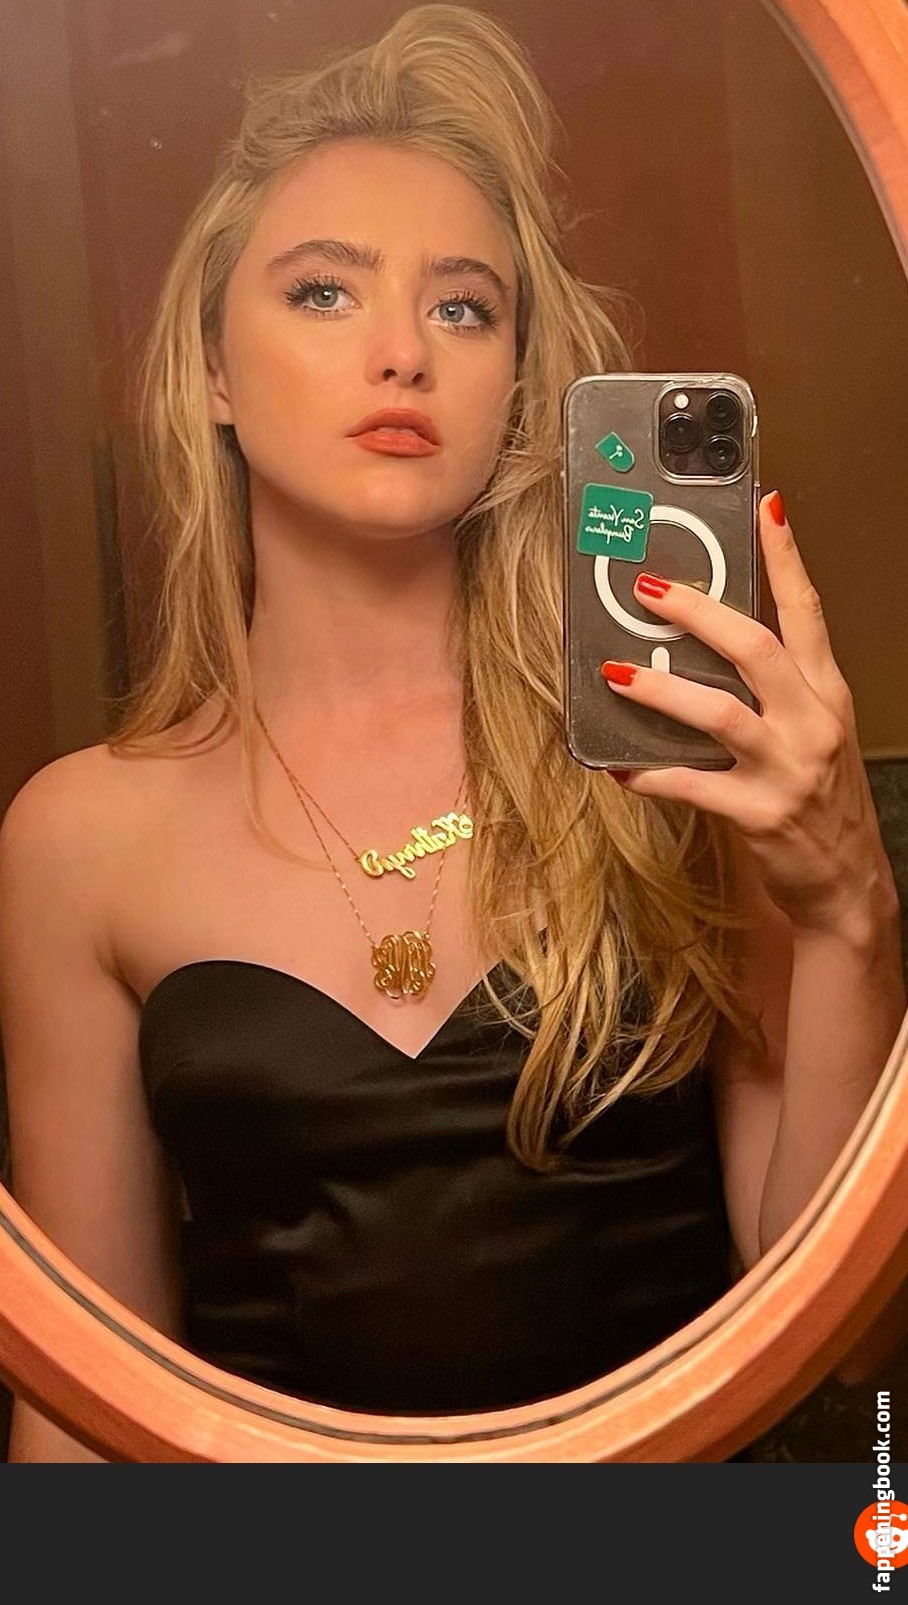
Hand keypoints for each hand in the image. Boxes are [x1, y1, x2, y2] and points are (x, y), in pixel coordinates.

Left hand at [601, 491, 893, 936]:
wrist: (846, 884)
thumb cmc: (818, 799)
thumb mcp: (813, 732)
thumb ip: (776, 689)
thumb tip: (708, 641)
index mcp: (826, 693)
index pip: (808, 611)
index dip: (785, 557)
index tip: (765, 506)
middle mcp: (811, 722)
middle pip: (754, 647)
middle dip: (696, 612)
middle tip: (646, 589)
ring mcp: (786, 769)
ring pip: (717, 713)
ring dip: (660, 689)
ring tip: (615, 673)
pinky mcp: (758, 815)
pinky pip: (691, 786)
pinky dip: (650, 774)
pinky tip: (619, 768)